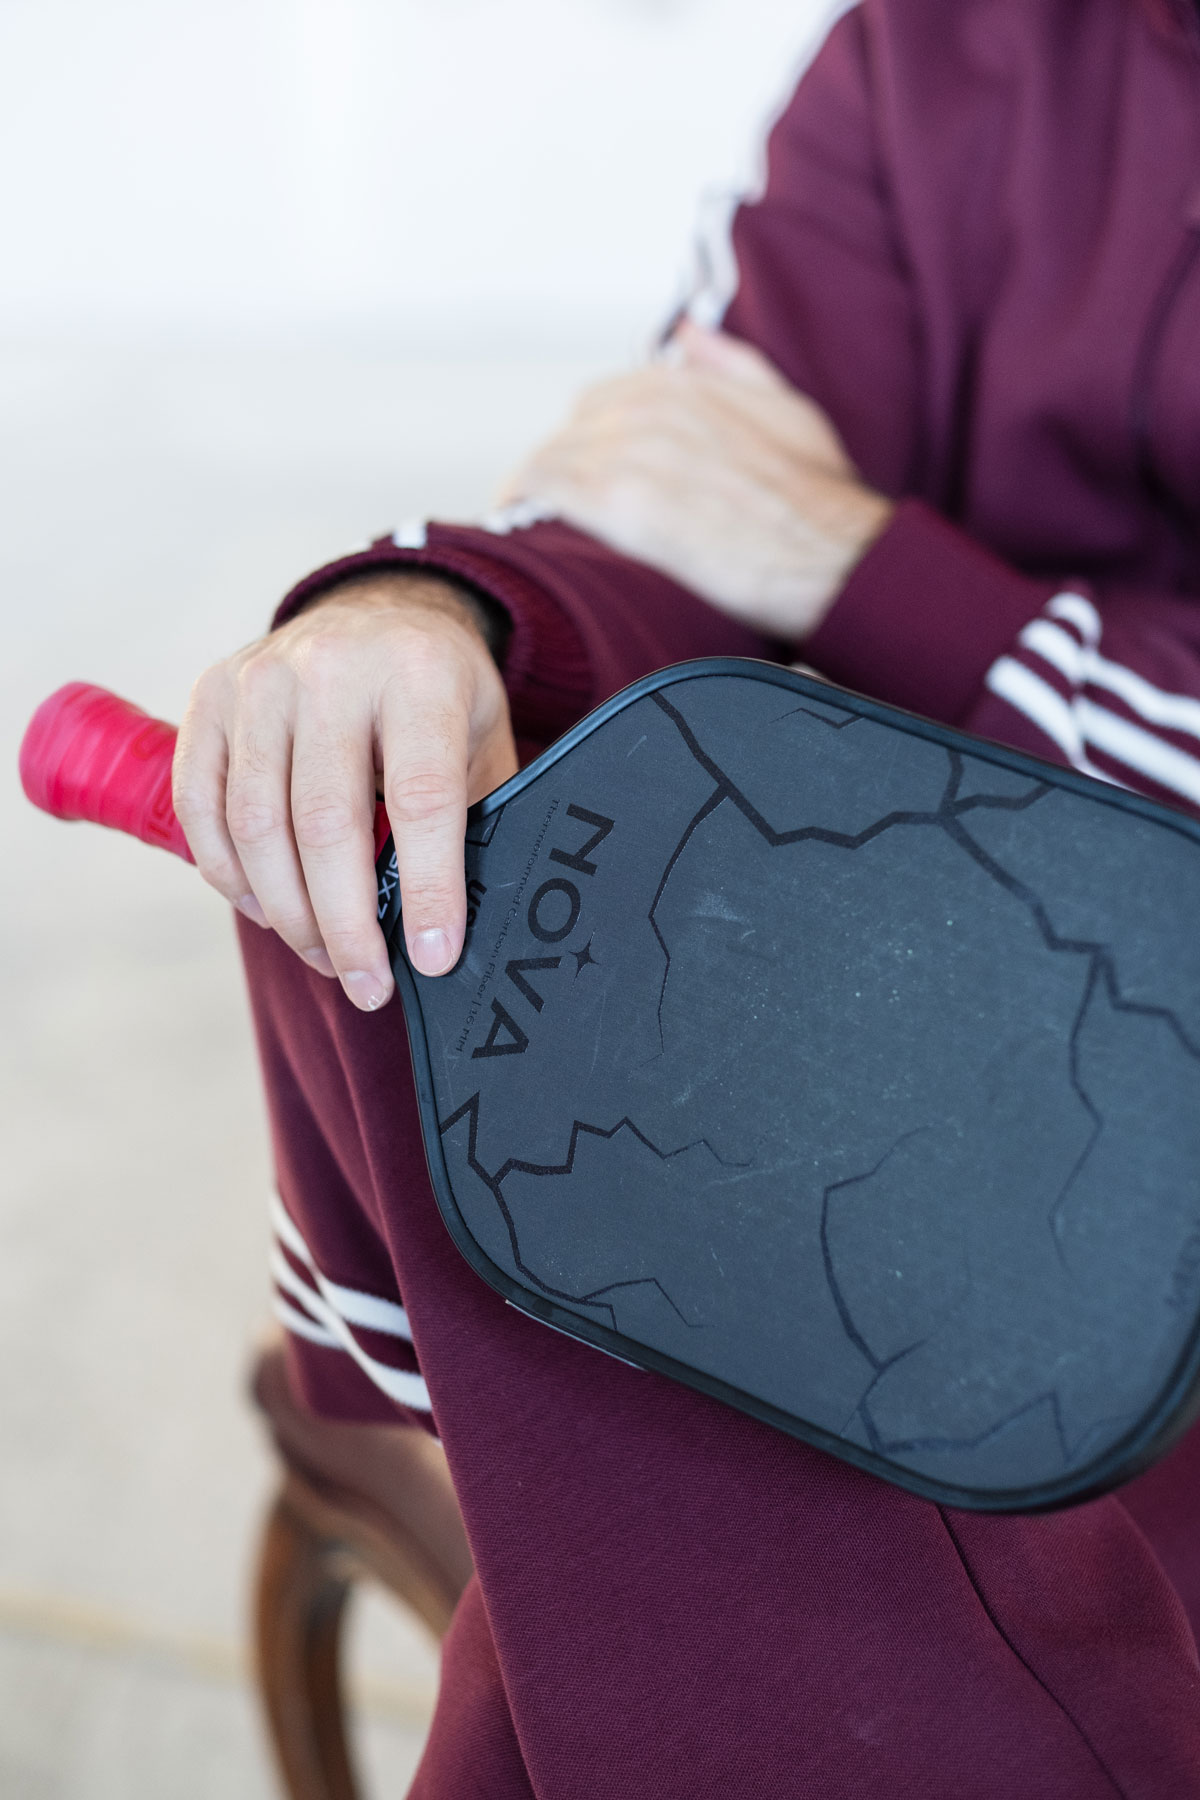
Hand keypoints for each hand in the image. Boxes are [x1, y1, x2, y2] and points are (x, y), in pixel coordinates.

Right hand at [172, 573, 517, 1008]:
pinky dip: (230, 875)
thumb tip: (454, 927)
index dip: (427, 890)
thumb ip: (475, 817)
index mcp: (420, 675)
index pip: (422, 799)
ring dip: (288, 913)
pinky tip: (268, 910)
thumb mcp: (481, 736)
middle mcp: (334, 669)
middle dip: (346, 925)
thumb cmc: (438, 695)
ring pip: (257, 826)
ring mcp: (262, 679)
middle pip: (326, 824)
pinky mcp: (210, 696)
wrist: (379, 610)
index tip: (432, 959)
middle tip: (368, 985)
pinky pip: (203, 808)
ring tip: (327, 956)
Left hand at [500, 320, 892, 639]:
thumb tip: (687, 336)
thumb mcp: (786, 406)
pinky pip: (543, 487)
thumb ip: (730, 365)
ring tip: (527, 519)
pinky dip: (521, 501)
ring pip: (551, 457)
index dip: (593, 437)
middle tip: (562, 504)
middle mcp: (650, 406)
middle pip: (573, 429)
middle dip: (566, 463)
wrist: (830, 553)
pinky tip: (513, 522)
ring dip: (536, 488)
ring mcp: (630, 451)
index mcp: (684, 383)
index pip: (605, 398)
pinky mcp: (617, 503)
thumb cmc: (818, 494)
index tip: (589, 467)